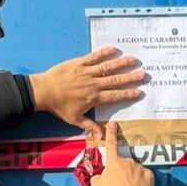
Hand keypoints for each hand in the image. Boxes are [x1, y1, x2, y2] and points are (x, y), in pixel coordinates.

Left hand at [29, 46, 143, 132]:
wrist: (43, 91)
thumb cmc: (58, 106)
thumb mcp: (74, 119)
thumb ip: (89, 126)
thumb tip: (101, 136)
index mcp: (94, 98)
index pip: (115, 96)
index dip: (128, 94)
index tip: (139, 91)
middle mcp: (93, 84)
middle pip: (116, 80)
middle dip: (130, 77)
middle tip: (143, 74)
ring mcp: (87, 72)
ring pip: (107, 67)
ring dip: (121, 63)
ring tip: (133, 59)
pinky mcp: (79, 63)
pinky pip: (94, 57)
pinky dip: (103, 53)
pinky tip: (113, 49)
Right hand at [90, 122, 154, 185]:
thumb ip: (97, 178)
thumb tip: (98, 177)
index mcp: (114, 162)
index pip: (111, 145)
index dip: (111, 134)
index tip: (113, 124)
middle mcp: (128, 161)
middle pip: (124, 165)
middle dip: (122, 172)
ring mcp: (139, 167)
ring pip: (134, 171)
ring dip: (132, 178)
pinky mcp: (149, 175)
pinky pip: (144, 177)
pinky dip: (141, 182)